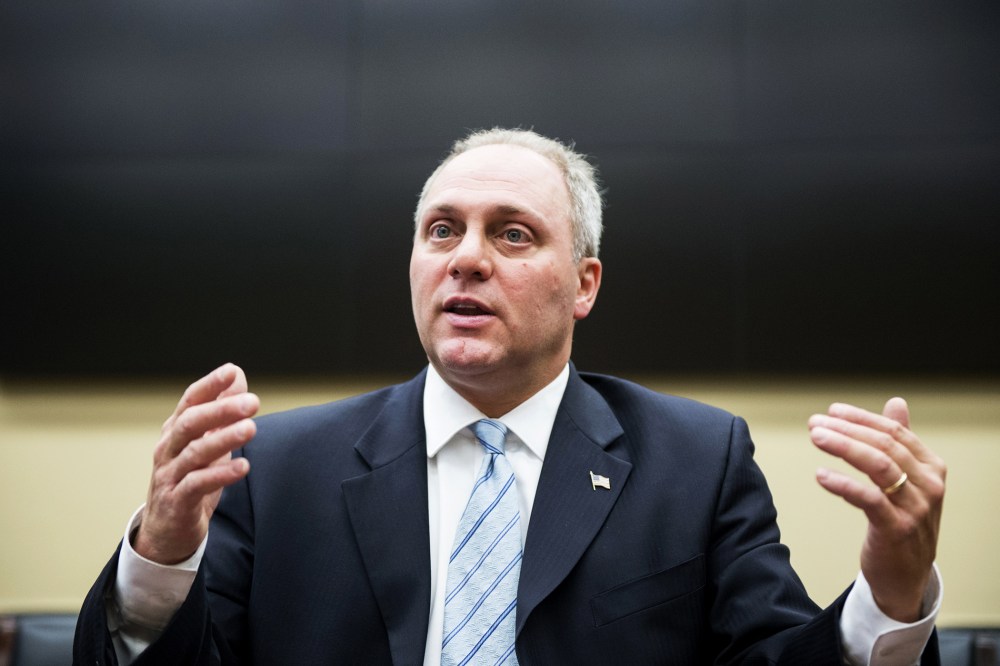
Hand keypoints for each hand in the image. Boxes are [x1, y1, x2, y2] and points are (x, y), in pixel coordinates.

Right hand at [133, 363, 258, 564]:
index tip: (232, 371)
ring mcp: (170, 475)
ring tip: (251, 428)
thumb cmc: (191, 478)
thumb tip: (237, 376)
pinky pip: (197, 484)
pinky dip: (220, 474)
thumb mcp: (208, 441)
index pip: (190, 401)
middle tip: (253, 402)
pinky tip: (243, 467)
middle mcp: (168, 448)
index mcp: (176, 430)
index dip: (210, 385)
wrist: (167, 530)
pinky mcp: (176, 501)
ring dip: (224, 439)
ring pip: (194, 452)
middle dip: (221, 410)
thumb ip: (221, 410)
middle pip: (190, 423)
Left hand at [809, 398, 945, 621]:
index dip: (861, 418)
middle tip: (815, 423)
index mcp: (931, 467)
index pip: (894, 432)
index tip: (831, 411)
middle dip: (847, 429)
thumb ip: (900, 442)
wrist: (905, 576)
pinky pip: (868, 499)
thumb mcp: (907, 480)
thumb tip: (896, 403)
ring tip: (816, 437)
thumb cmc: (902, 522)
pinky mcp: (897, 529)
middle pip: (884, 445)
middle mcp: (929, 485)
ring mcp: (915, 507)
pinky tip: (820, 475)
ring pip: (878, 465)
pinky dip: (843, 484)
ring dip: (843, 447)